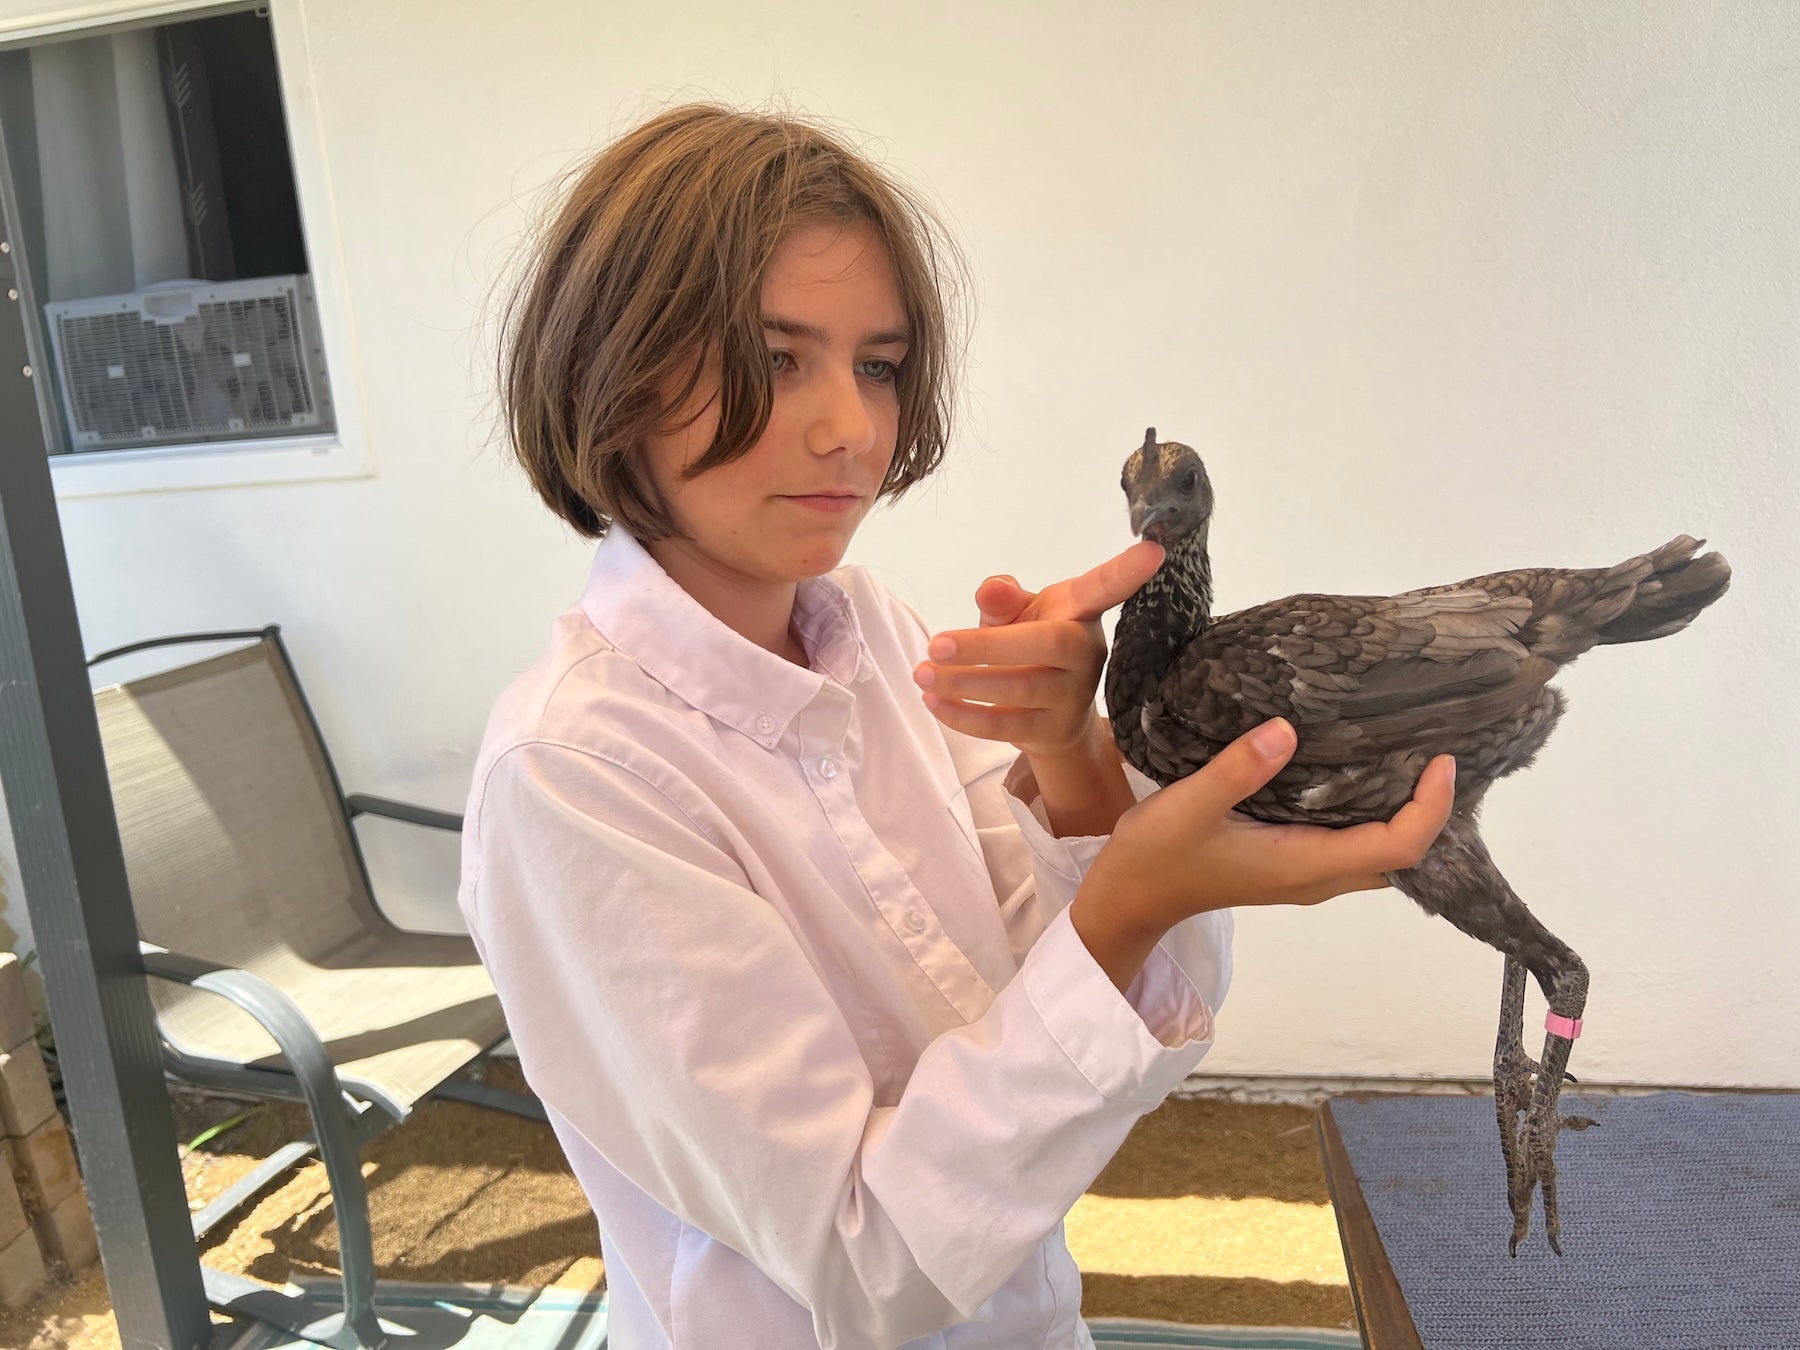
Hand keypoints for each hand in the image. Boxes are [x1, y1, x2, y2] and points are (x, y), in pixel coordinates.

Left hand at [913, 540, 1165, 758]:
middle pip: (1048, 645)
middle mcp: (1085, 653)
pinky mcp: (1053, 730)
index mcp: (1080, 613)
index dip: (1127, 570)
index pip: (1106, 587)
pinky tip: (933, 701)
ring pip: (1021, 689)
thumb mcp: (1018, 616)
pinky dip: (963, 716)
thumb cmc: (1030, 648)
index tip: (1154, 550)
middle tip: (935, 643)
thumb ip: (1003, 600)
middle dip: (987, 646)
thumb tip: (992, 588)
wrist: (1048, 718)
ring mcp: (1073, 696)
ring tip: (923, 673)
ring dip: (965, 683)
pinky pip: (1006, 726)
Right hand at [1072, 718, 1457, 989]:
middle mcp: (1318, 875)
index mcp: (1305, 863)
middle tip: (1439, 748)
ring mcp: (1306, 873)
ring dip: (1406, 813)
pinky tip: (1364, 771)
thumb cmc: (1157, 855)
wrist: (1129, 897)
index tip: (1441, 758)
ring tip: (1413, 754)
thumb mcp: (1187, 806)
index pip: (1397, 847)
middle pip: (1402, 856)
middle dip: (1433, 811)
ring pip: (1381, 853)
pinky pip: (1355, 843)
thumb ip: (1237, 771)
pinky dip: (1375, 813)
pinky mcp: (1292, 863)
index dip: (1430, 808)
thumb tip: (1288, 730)